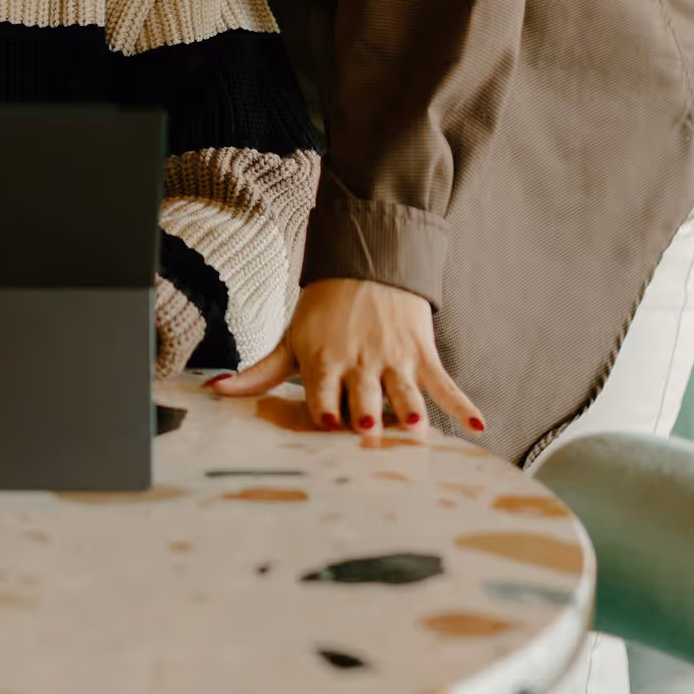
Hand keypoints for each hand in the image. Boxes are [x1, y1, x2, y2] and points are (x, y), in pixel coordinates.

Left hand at [211, 277, 486, 438]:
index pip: (322, 398)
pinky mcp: (421, 354)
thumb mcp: (290, 339)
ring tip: (413, 429)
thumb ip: (259, 373)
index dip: (325, 413)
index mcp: (323, 361)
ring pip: (403, 393)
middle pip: (363, 397)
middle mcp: (359, 363)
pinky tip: (478, 425)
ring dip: (409, 409)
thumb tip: (215, 391)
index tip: (329, 429)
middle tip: (367, 431)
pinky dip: (462, 404)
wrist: (367, 262)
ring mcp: (394, 360)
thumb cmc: (324, 310)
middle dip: (365, 413)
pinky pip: (444, 384)